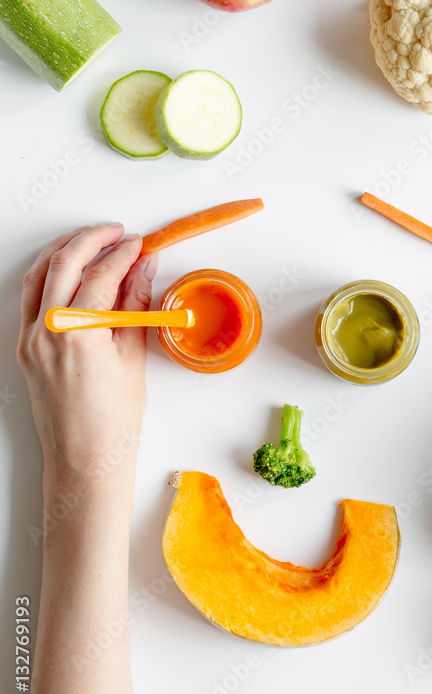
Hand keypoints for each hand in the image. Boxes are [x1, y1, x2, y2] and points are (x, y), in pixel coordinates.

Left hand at [17, 224, 157, 497]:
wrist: (85, 460)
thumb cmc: (114, 421)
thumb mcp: (133, 358)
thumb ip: (136, 306)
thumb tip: (144, 269)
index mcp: (77, 334)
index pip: (101, 276)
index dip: (124, 254)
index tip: (141, 245)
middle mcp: (46, 332)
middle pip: (64, 264)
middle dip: (92, 239)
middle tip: (118, 233)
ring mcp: (30, 339)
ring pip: (39, 275)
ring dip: (65, 252)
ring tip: (92, 242)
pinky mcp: (25, 349)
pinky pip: (30, 298)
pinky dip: (49, 276)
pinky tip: (70, 273)